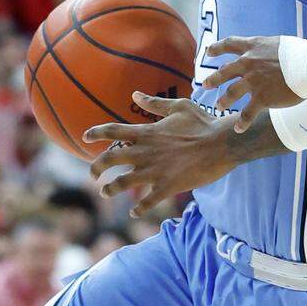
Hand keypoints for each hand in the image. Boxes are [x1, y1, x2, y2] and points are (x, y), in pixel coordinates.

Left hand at [85, 92, 238, 216]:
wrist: (222, 144)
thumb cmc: (203, 123)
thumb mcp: (179, 107)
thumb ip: (155, 104)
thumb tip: (135, 94)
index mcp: (147, 133)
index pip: (113, 131)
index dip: (96, 132)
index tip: (85, 137)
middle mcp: (145, 152)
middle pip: (109, 160)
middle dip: (96, 168)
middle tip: (93, 174)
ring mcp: (154, 171)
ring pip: (121, 184)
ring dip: (110, 189)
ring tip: (106, 192)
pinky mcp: (166, 187)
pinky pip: (146, 203)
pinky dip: (138, 209)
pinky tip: (135, 211)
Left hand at [203, 36, 303, 131]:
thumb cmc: (301, 53)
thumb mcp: (278, 44)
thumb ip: (265, 50)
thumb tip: (264, 53)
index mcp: (253, 47)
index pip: (229, 44)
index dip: (217, 48)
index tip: (208, 52)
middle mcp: (249, 62)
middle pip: (224, 72)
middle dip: (213, 80)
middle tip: (206, 85)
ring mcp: (253, 81)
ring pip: (231, 93)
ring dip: (223, 101)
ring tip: (219, 107)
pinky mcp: (262, 98)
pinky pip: (247, 113)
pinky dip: (242, 122)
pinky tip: (238, 129)